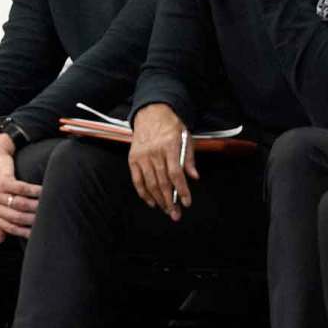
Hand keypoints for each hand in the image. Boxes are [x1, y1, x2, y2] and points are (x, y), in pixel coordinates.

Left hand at [0, 134, 40, 241]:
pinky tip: (44, 191)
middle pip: (16, 217)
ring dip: (37, 205)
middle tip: (48, 218)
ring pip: (21, 204)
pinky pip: (22, 189)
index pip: (9, 227)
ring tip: (48, 205)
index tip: (39, 232)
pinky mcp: (2, 180)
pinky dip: (35, 191)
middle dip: (34, 219)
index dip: (25, 231)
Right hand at [127, 103, 197, 221]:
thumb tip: (194, 176)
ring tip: (166, 210)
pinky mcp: (133, 159)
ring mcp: (142, 156)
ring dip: (158, 200)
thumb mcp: (186, 137)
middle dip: (170, 201)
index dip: (182, 190)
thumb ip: (188, 158)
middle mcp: (154, 152)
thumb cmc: (170, 126)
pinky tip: (151, 202)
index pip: (176, 174)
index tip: (187, 202)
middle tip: (176, 214)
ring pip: (150, 183)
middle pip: (162, 182)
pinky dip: (143, 193)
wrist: (150, 113)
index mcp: (169, 146)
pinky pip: (137, 180)